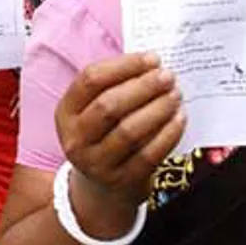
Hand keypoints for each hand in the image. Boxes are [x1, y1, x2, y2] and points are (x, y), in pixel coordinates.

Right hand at [56, 53, 184, 207]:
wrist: (102, 186)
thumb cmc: (104, 133)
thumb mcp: (94, 110)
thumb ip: (116, 85)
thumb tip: (152, 64)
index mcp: (66, 113)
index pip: (90, 80)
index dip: (123, 65)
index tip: (152, 59)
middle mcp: (76, 139)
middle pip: (109, 106)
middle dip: (143, 87)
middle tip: (168, 77)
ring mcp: (97, 163)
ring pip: (129, 131)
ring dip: (158, 109)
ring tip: (175, 95)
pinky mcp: (122, 181)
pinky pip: (149, 154)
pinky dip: (168, 134)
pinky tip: (179, 118)